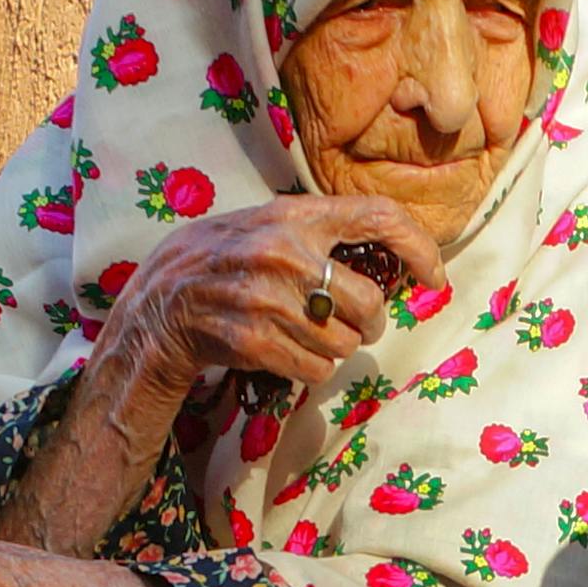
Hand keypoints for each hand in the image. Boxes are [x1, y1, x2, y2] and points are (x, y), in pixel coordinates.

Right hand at [105, 193, 453, 413]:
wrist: (154, 309)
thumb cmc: (217, 264)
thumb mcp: (260, 226)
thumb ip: (316, 232)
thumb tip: (388, 258)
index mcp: (293, 215)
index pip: (378, 216)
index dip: (418, 247)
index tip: (433, 276)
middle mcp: (284, 253)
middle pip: (369, 302)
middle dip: (368, 323)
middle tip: (349, 324)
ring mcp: (268, 298)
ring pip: (346, 343)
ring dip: (335, 349)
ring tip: (302, 335)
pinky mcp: (254, 341)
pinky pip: (318, 369)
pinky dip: (311, 370)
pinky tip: (285, 354)